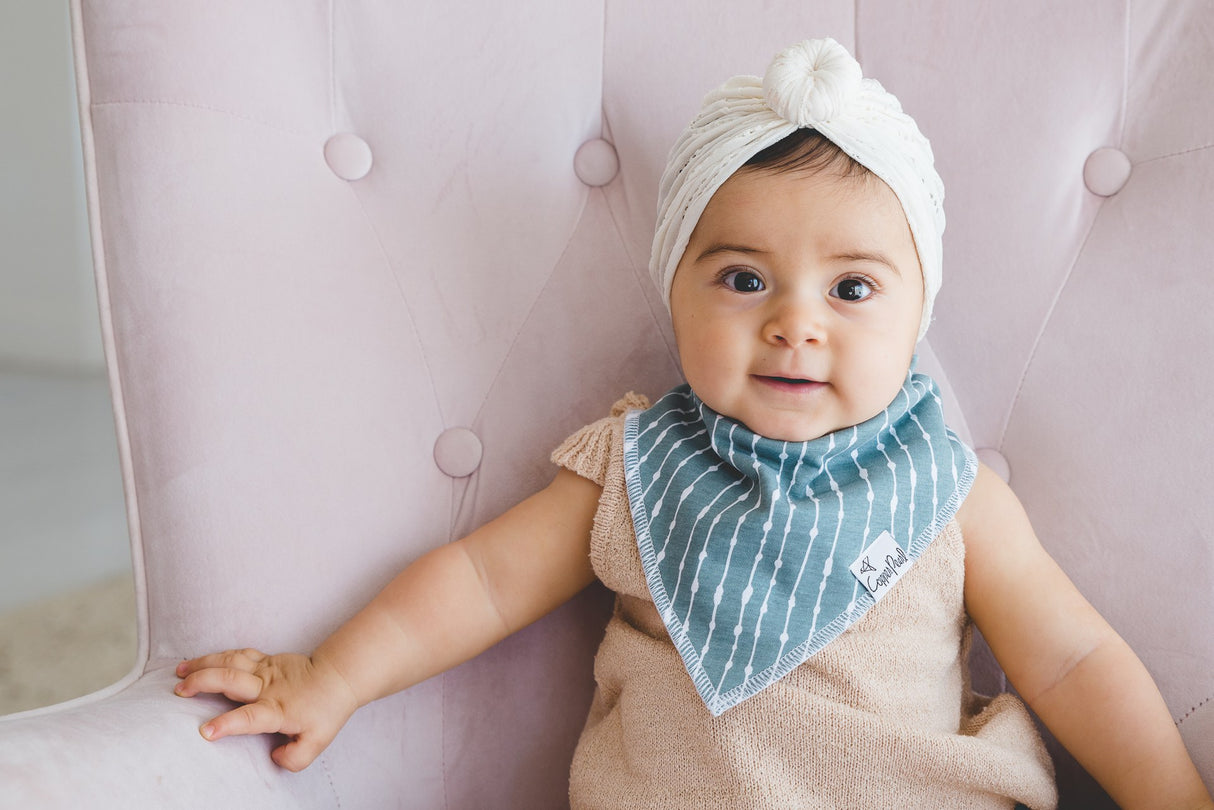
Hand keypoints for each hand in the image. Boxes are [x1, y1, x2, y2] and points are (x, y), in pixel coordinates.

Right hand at [174, 648, 359, 770]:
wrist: (338, 676)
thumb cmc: (326, 710)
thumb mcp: (318, 741)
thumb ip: (296, 757)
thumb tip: (274, 758)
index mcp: (277, 710)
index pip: (249, 718)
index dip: (227, 724)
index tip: (205, 732)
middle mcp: (268, 687)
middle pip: (231, 680)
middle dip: (202, 683)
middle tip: (179, 692)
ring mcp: (266, 669)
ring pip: (230, 662)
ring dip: (203, 665)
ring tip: (179, 672)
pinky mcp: (266, 659)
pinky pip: (238, 654)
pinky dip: (216, 656)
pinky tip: (199, 660)